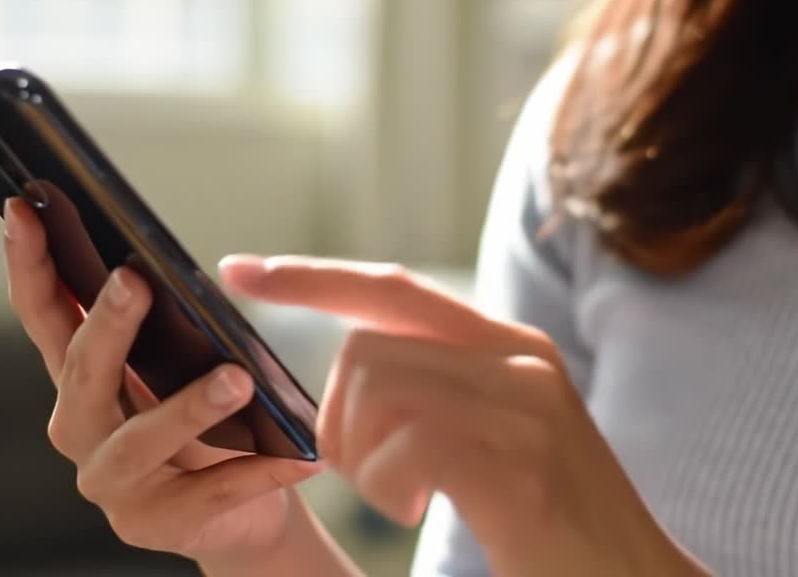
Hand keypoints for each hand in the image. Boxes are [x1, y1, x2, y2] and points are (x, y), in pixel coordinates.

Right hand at [1, 199, 323, 564]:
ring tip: (237, 379)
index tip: (23, 208)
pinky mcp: (156, 525)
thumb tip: (168, 263)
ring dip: (188, 408)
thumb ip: (166, 324)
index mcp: (83, 379)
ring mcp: (113, 483)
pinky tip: (295, 456)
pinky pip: (208, 495)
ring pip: (139, 441)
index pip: (44, 314)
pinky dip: (254, 473)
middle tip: (134, 279)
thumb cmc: (209, 425)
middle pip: (81, 374)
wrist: (244, 512)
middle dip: (106, 325)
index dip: (29, 262)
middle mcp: (81, 429)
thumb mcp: (181, 366)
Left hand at [220, 255, 704, 576]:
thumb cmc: (557, 524)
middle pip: (366, 347)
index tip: (241, 272)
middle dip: (337, 416)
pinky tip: (424, 509)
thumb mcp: (504, 434)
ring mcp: (523, 405)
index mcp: (512, 346)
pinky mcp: (515, 461)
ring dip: (365, 460)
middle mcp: (520, 358)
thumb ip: (443, 389)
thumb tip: (354, 371)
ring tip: (407, 498)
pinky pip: (404, 447)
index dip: (310, 277)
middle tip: (368, 473)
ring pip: (376, 389)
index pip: (391, 288)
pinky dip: (389, 489)